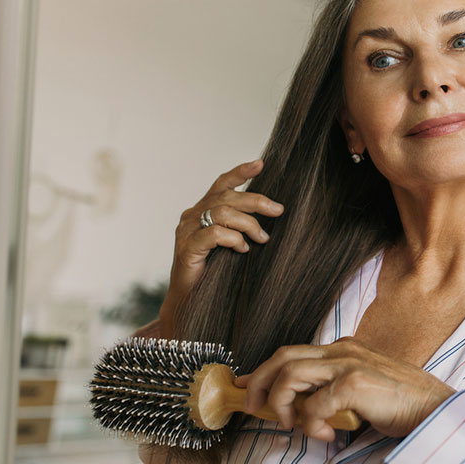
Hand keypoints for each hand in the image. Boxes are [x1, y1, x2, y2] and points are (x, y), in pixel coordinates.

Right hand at [161, 159, 283, 336]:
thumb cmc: (214, 270)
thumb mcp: (231, 242)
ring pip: (222, 213)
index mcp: (202, 209)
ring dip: (249, 224)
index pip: (221, 184)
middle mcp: (192, 215)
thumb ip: (241, 224)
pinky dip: (233, 239)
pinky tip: (243, 249)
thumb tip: (272, 212)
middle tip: (278, 211)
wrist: (190, 299)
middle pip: (227, 197)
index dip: (240, 172)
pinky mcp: (187, 248)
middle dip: (256, 201)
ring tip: (262, 239)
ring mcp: (186, 231)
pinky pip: (214, 235)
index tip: (260, 164)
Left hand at [233, 337, 454, 441]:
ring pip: (290, 375)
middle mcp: (343, 350)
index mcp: (343, 349)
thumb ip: (332, 389)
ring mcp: (349, 364)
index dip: (261, 369)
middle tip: (255, 410)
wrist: (434, 407)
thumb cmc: (400, 402)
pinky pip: (315, 404)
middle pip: (283, 357)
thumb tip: (297, 406)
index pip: (291, 352)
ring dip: (281, 404)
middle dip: (258, 382)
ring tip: (293, 425)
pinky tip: (327, 435)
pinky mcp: (356, 384)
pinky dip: (312, 423)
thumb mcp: (360, 388)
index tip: (243, 386)